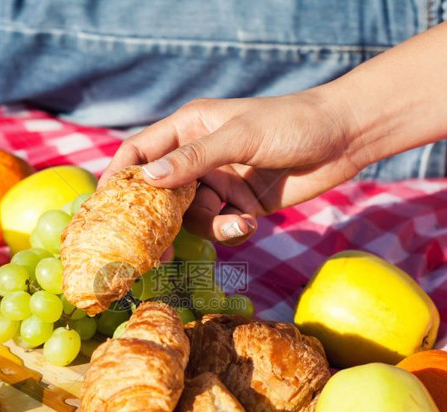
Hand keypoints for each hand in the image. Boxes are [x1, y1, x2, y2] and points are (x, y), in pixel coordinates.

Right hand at [101, 88, 364, 243]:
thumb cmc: (291, 124)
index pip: (139, 153)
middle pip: (159, 194)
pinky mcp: (240, 204)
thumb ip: (194, 159)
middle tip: (153, 252)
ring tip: (238, 222)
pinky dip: (231, 230)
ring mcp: (218, 182)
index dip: (118, 178)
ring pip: (190, 217)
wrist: (343, 139)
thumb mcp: (240, 137)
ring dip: (210, 226)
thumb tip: (146, 181)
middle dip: (157, 221)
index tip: (103, 210)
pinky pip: (220, 227)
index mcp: (188, 128)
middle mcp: (198, 156)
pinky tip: (251, 223)